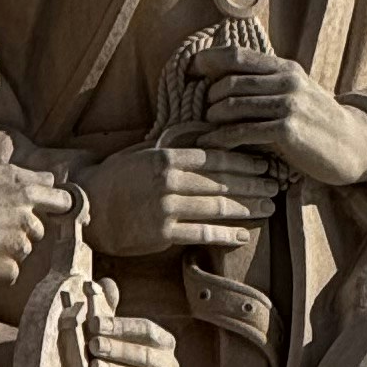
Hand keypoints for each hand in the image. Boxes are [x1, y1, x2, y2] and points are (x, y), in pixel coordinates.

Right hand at [0, 162, 73, 300]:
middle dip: (19, 229)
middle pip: (37, 228)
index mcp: (19, 190)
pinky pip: (10, 271)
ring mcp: (18, 246)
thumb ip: (14, 175)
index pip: (60, 199)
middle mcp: (25, 218)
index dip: (58, 205)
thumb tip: (49, 177)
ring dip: (5, 249)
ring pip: (22, 250)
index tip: (52, 210)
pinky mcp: (8, 271)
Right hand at [81, 140, 283, 258]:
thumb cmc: (121, 178)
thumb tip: (211, 131)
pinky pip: (201, 234)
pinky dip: (226, 235)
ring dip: (248, 208)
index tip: (266, 162)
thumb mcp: (147, 152)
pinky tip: (244, 235)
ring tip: (269, 207)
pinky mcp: (161, 233)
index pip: (215, 157)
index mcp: (166, 158)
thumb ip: (178, 145)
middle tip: (277, 184)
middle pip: (221, 182)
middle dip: (254, 183)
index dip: (245, 160)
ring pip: (216, 207)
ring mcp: (165, 208)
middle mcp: (168, 181)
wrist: (89, 207)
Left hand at [92, 307, 179, 366]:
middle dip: (120, 349)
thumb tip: (101, 283)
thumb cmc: (110, 363)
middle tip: (92, 345)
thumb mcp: (108, 337)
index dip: (122, 326)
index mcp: (162, 346)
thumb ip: (106, 311)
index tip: (95, 323)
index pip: (148, 331)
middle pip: (149, 357)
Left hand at [187, 47, 366, 190]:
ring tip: (204, 129)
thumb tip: (226, 84)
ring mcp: (288, 104)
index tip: (188, 72)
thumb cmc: (319, 125)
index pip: (235, 55)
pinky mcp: (288, 129)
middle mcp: (286, 81)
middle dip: (208, 98)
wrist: (354, 147)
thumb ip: (268, 85)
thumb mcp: (297, 95)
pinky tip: (211, 145)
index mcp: (285, 69)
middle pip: (229, 81)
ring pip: (232, 105)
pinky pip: (242, 131)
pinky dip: (221, 138)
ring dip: (212, 118)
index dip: (206, 61)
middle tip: (199, 112)